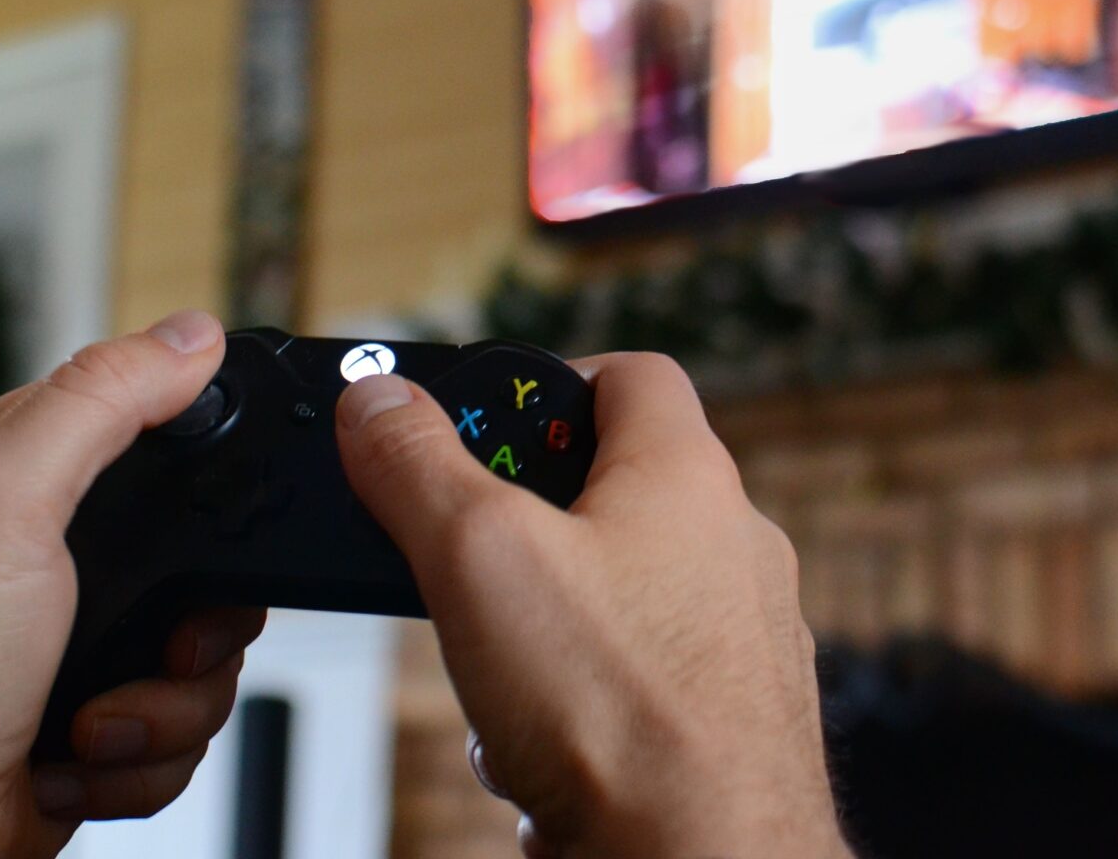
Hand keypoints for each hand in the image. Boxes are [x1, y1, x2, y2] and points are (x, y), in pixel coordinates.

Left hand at [0, 311, 265, 858]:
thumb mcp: (5, 499)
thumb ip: (98, 404)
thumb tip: (192, 338)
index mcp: (42, 477)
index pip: (172, 438)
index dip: (216, 477)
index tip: (215, 526)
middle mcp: (70, 557)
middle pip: (219, 566)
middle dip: (202, 628)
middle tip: (157, 642)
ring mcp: (93, 641)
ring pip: (215, 659)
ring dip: (166, 708)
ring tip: (90, 717)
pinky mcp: (109, 715)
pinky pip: (189, 730)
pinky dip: (146, 758)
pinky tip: (80, 755)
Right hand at [336, 353, 842, 857]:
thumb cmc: (626, 717)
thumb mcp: (479, 558)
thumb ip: (418, 467)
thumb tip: (381, 403)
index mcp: (688, 476)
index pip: (629, 373)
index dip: (546, 378)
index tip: (481, 416)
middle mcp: (731, 547)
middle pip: (605, 491)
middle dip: (516, 531)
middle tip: (463, 560)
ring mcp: (736, 636)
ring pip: (608, 596)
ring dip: (536, 627)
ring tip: (498, 675)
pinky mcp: (723, 715)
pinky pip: (627, 680)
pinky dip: (573, 701)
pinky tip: (536, 745)